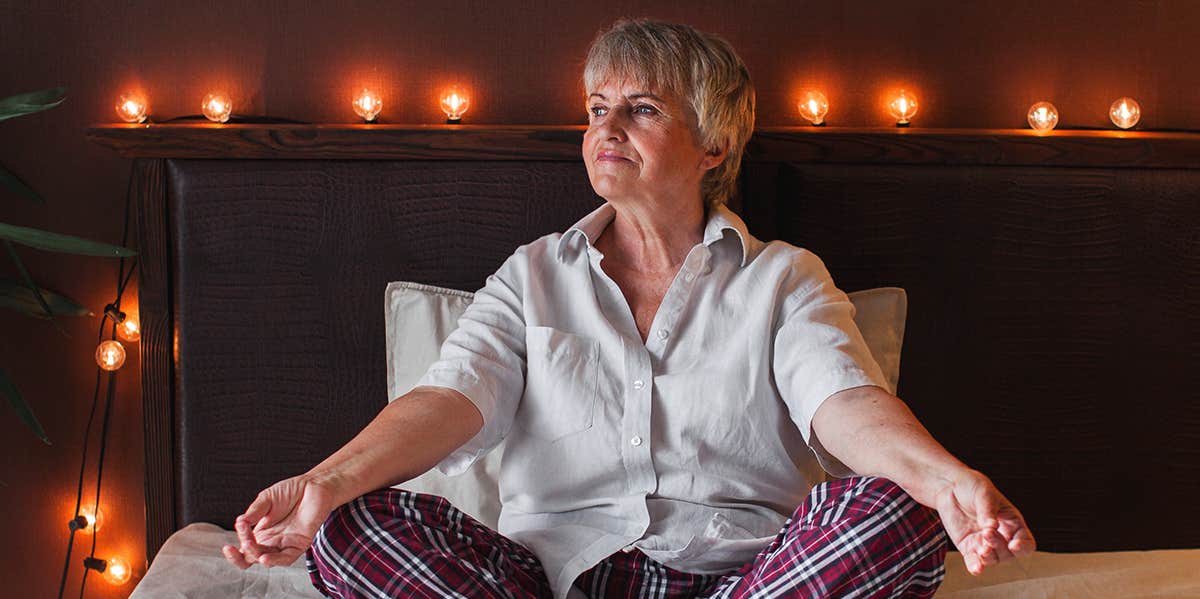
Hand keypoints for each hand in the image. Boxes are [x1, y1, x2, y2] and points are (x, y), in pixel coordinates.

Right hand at [221, 474, 336, 568]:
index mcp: (262, 532)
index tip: (233, 535)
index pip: (245, 548)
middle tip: (241, 540)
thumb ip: (254, 512)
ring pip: (267, 560)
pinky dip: (275, 561)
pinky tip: (264, 559)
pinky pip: (287, 558)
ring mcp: (286, 543)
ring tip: (249, 545)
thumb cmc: (291, 491)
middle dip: (242, 554)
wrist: (314, 485)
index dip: (236, 548)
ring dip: (255, 556)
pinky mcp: (300, 543)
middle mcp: (272, 541)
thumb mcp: (266, 499)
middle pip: (252, 558)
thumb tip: (239, 522)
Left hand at [933, 469, 1035, 574]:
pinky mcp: (968, 547)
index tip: (1014, 545)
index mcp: (1013, 523)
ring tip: (981, 550)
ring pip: (993, 560)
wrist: (949, 487)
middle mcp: (1001, 536)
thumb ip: (987, 512)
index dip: (1023, 547)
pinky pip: (974, 562)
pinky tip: (976, 568)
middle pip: (1009, 554)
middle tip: (987, 535)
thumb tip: (991, 527)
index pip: (1026, 542)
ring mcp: (984, 543)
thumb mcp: (983, 494)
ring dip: (988, 558)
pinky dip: (975, 567)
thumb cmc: (972, 486)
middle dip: (999, 547)